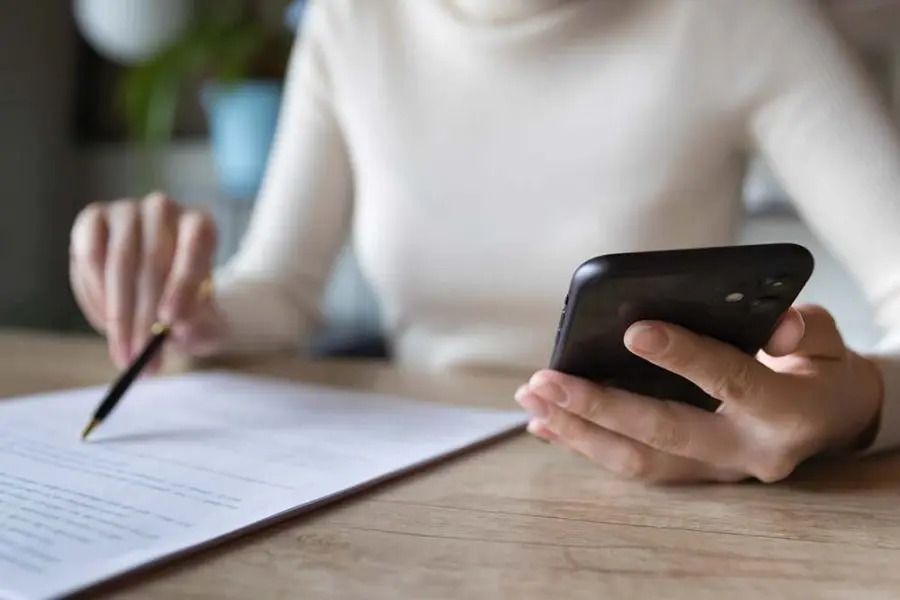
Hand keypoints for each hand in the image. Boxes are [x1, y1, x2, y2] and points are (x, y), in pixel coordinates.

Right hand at [69, 192, 227, 370]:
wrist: (159, 288)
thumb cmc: (188, 305)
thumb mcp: (206, 322)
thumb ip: (202, 327)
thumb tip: (179, 330)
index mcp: (201, 224)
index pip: (195, 245)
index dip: (182, 283)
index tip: (171, 322)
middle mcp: (164, 209)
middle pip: (154, 260)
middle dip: (145, 316)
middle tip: (142, 355)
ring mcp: (127, 210)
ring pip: (119, 263)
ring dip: (118, 315)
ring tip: (124, 353)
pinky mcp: (93, 218)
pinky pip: (89, 257)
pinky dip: (95, 295)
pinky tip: (105, 323)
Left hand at [516, 304, 883, 483]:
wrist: (831, 420)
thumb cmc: (821, 370)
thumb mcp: (828, 341)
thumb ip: (808, 329)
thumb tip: (778, 322)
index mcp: (787, 412)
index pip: (731, 381)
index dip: (684, 357)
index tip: (633, 332)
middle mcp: (747, 451)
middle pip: (664, 434)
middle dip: (599, 407)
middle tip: (546, 380)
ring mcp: (717, 471)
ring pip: (638, 461)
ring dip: (579, 432)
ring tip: (533, 401)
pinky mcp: (693, 474)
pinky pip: (633, 465)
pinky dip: (587, 444)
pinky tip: (547, 424)